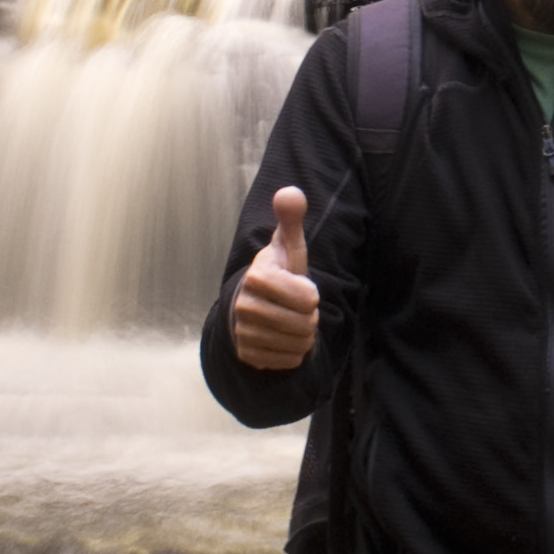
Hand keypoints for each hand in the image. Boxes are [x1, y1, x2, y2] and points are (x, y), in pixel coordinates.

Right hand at [228, 185, 320, 370]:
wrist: (251, 303)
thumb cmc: (278, 273)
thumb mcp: (288, 246)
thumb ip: (291, 220)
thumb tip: (290, 193)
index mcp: (257, 277)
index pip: (307, 298)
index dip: (310, 294)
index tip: (300, 287)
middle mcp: (244, 306)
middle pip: (304, 324)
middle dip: (308, 316)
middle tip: (296, 307)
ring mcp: (243, 333)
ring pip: (298, 343)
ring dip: (302, 334)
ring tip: (289, 320)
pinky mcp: (247, 354)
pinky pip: (289, 360)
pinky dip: (293, 352)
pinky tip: (283, 337)